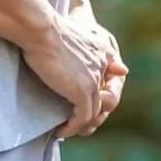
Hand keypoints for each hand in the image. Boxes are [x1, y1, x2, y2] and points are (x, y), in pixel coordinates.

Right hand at [21, 10, 123, 139]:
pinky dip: (72, 128)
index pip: (105, 81)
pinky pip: (83, 118)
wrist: (40, 29)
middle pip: (104, 100)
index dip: (94, 96)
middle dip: (90, 115)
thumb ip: (85, 52)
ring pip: (95, 113)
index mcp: (100, 52)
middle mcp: (102, 67)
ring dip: (80, 125)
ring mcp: (94, 80)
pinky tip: (59, 131)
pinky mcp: (83, 92)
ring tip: (65, 130)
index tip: (75, 105)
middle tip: (71, 123)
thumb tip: (121, 69)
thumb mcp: (70, 38)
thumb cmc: (44, 29)